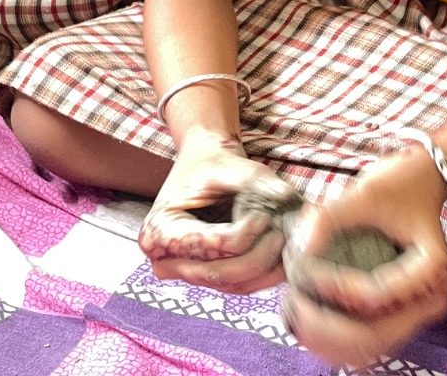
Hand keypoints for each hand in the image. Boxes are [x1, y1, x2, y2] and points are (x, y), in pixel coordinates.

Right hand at [139, 131, 299, 293]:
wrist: (204, 163)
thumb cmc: (211, 162)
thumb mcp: (230, 165)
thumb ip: (255, 179)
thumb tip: (287, 196)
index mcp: (159, 230)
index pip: (210, 246)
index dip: (244, 235)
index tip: (267, 216)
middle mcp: (166, 260)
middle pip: (220, 273)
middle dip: (258, 256)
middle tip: (283, 233)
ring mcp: (186, 273)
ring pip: (233, 284)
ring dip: (265, 268)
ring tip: (285, 240)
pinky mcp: (206, 276)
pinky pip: (238, 285)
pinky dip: (263, 273)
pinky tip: (280, 254)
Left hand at [280, 149, 446, 368]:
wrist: (419, 182)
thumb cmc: (397, 184)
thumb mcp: (364, 193)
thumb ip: (330, 217)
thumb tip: (301, 248)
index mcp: (429, 270)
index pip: (378, 295)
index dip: (338, 289)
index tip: (307, 271)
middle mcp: (427, 299)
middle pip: (374, 335)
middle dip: (326, 327)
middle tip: (293, 302)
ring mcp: (412, 311)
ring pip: (368, 346)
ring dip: (328, 337)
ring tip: (296, 310)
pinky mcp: (397, 313)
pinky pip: (366, 341)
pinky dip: (335, 337)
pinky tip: (308, 318)